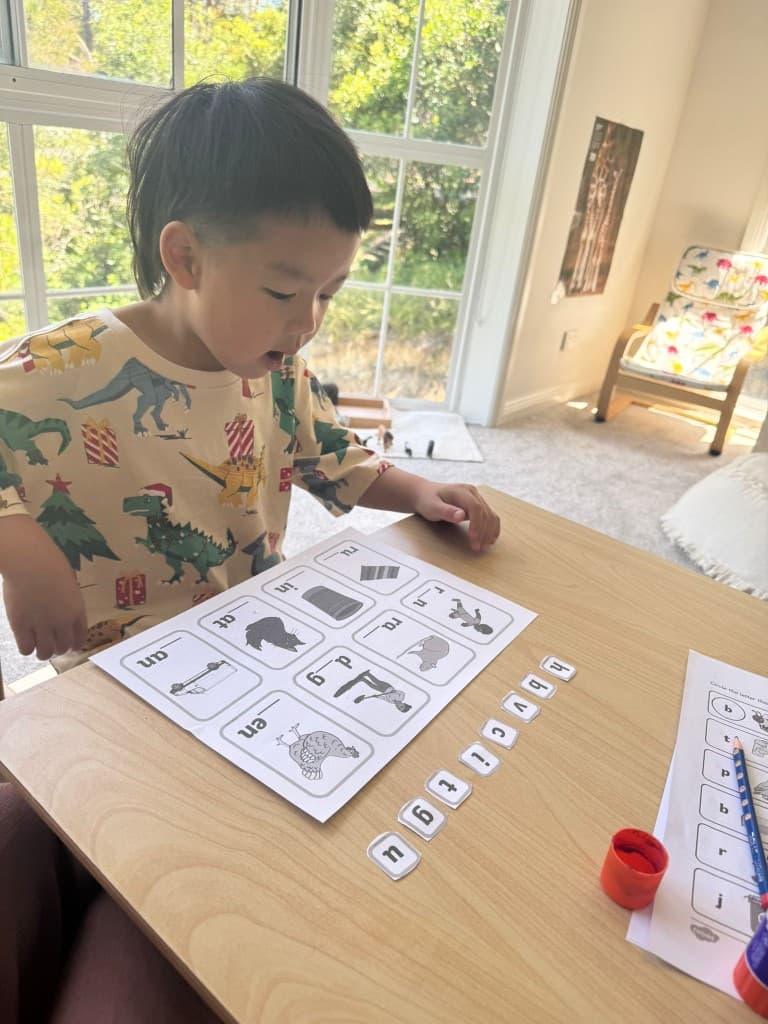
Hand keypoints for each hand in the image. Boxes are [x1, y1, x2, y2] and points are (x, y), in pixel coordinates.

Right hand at [1, 522, 86, 659]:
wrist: (30, 563)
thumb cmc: (51, 564)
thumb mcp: (69, 583)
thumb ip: (69, 599)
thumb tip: (64, 606)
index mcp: (76, 610)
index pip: (80, 636)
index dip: (75, 644)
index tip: (71, 646)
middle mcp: (62, 622)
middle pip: (63, 647)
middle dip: (58, 648)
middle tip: (51, 645)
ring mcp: (41, 626)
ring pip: (45, 652)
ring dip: (43, 653)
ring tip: (38, 647)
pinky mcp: (21, 627)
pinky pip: (26, 648)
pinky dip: (27, 648)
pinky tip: (26, 641)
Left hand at [412, 482, 499, 552]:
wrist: (426, 494)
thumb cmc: (427, 500)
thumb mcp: (432, 506)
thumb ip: (446, 511)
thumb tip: (461, 516)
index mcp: (462, 491)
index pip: (476, 507)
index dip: (477, 524)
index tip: (473, 538)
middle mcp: (472, 493)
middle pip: (485, 512)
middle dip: (483, 532)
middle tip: (477, 548)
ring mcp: (477, 498)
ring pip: (490, 515)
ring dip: (489, 532)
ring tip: (483, 547)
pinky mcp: (478, 506)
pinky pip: (490, 517)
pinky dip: (491, 529)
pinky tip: (489, 540)